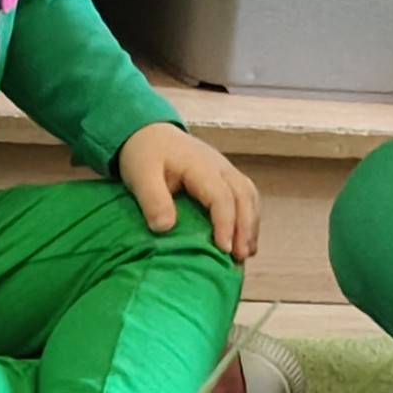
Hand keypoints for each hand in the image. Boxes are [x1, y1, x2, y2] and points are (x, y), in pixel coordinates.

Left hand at [119, 120, 260, 263]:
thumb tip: (166, 227)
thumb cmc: (144, 155)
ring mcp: (225, 171)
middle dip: (245, 228)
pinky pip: (245, 197)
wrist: (148, 134)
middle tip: (240, 258)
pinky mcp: (224, 178)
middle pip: (244, 196)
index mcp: (201, 166)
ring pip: (249, 196)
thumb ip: (153, 200)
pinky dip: (248, 218)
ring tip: (246, 254)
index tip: (224, 249)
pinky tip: (244, 240)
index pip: (222, 197)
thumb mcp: (141, 176)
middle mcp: (221, 167)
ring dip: (251, 225)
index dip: (225, 224)